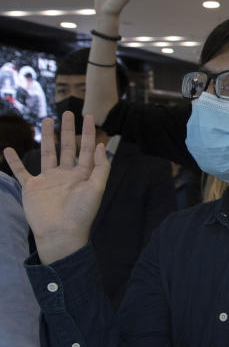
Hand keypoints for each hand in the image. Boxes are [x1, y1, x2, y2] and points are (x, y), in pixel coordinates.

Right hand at [3, 113, 109, 263]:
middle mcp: (65, 175)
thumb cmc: (81, 213)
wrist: (61, 233)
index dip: (87, 132)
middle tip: (67, 112)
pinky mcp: (32, 188)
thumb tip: (100, 145)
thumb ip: (100, 167)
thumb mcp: (96, 188)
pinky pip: (21, 172)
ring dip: (47, 137)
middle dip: (67, 130)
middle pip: (66, 147)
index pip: (86, 149)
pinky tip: (9, 149)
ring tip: (46, 120)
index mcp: (82, 175)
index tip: (88, 116)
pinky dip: (14, 161)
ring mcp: (48, 180)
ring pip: (47, 153)